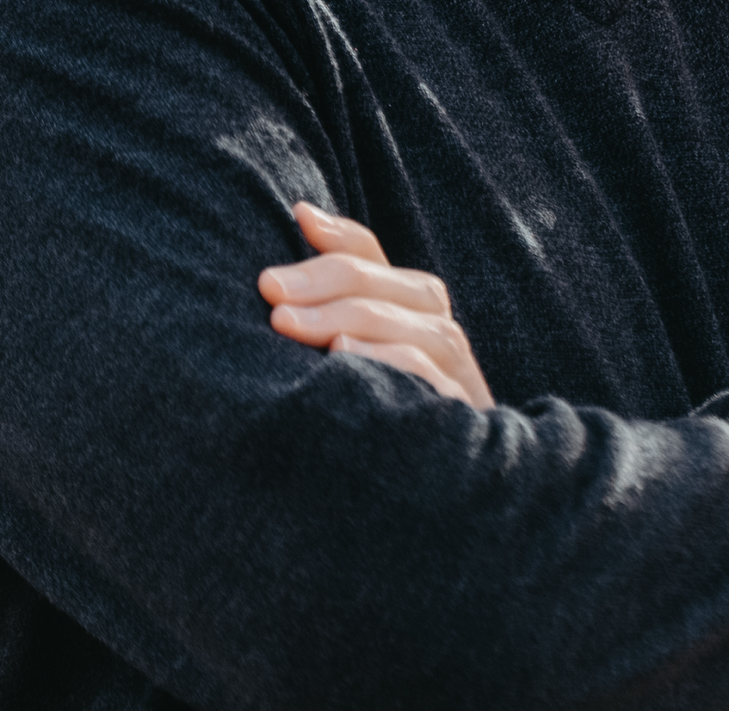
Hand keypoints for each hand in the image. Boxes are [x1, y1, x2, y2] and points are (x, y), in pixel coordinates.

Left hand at [258, 201, 494, 410]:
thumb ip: (331, 290)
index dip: (330, 240)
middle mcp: (439, 335)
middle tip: (267, 293)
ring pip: (417, 325)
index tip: (279, 241)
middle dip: (324, 280)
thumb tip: (301, 209)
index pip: (371, 253)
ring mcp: (457, 379)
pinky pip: (431, 379)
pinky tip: (342, 362)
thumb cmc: (365, 421)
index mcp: (408, 308)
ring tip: (289, 326)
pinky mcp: (461, 422)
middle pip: (391, 284)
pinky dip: (389, 361)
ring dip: (348, 317)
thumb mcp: (341, 353)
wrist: (421, 519)